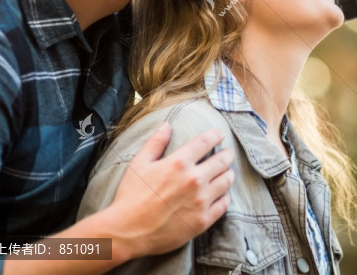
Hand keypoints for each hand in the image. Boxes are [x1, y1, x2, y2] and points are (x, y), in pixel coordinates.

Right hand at [104, 123, 233, 257]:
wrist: (128, 231)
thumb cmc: (131, 196)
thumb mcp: (139, 163)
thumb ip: (155, 142)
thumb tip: (166, 125)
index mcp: (179, 163)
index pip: (205, 142)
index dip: (215, 135)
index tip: (220, 134)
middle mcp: (194, 180)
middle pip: (222, 161)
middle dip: (227, 154)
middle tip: (228, 153)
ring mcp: (200, 201)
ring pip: (226, 182)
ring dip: (228, 173)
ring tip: (227, 172)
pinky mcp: (203, 220)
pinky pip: (224, 204)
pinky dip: (225, 196)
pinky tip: (222, 194)